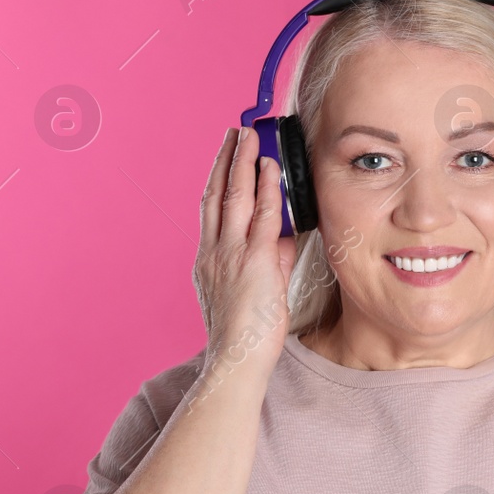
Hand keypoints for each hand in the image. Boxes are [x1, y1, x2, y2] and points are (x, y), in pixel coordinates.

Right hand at [193, 126, 297, 375]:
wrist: (237, 360)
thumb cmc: (247, 334)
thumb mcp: (257, 288)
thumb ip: (271, 258)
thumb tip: (284, 233)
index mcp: (209, 258)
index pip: (211, 207)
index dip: (218, 177)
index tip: (226, 155)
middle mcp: (214, 251)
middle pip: (216, 193)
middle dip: (225, 159)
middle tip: (234, 132)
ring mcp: (230, 254)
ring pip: (233, 197)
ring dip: (242, 162)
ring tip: (249, 136)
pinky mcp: (252, 262)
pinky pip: (259, 216)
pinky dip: (264, 188)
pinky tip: (270, 168)